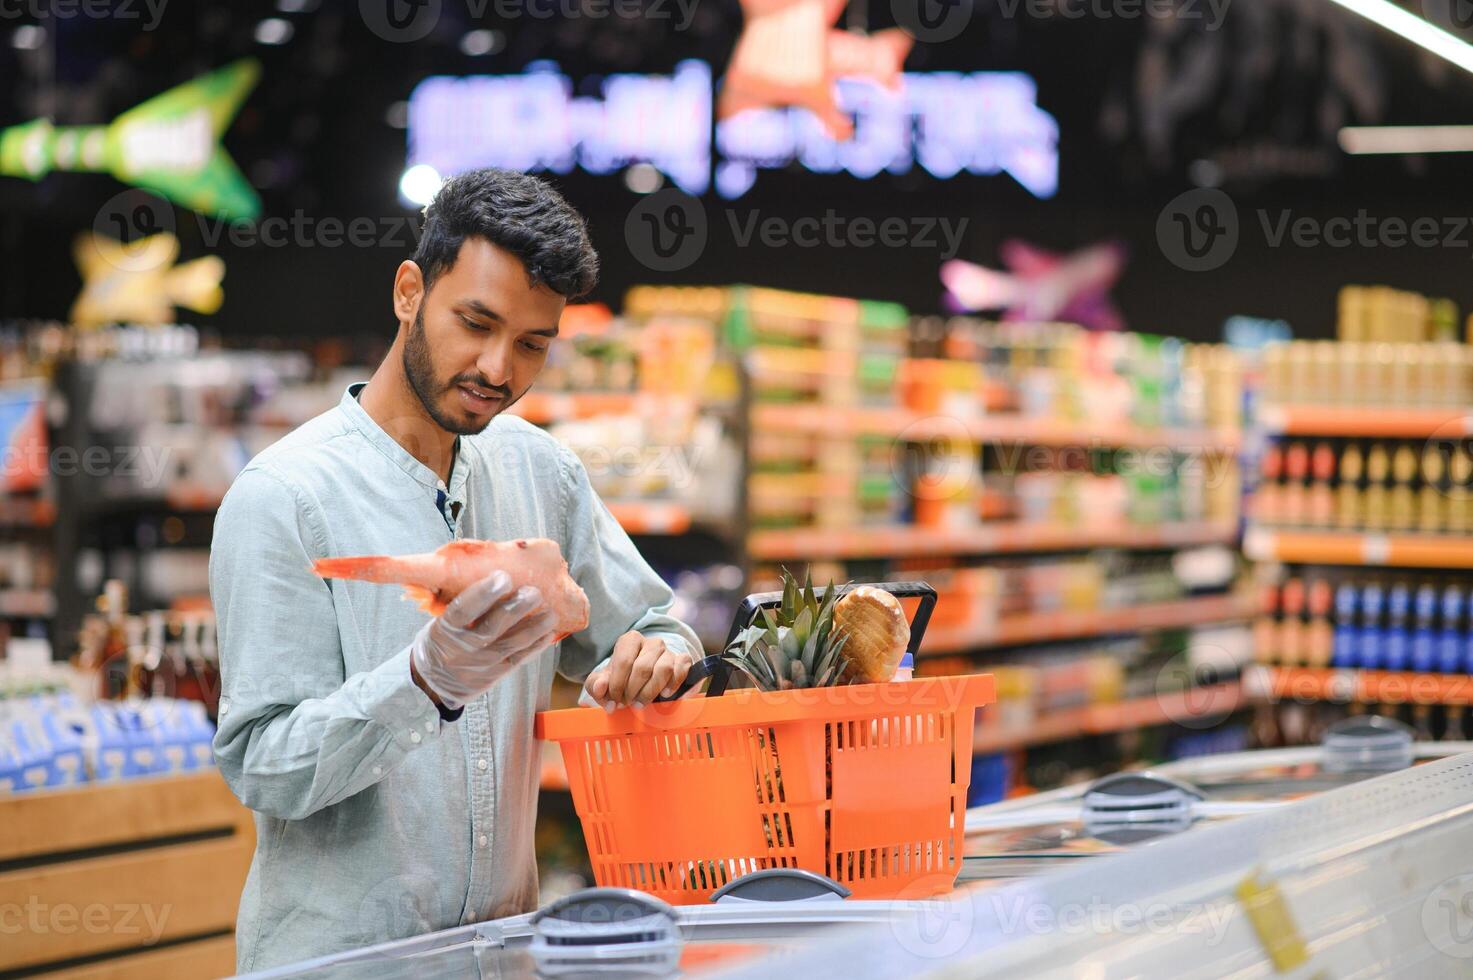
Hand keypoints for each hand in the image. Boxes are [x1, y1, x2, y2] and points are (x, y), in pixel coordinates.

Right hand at [409, 571, 556, 708]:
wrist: (435, 682)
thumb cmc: (441, 642)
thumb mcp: (438, 622)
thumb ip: (460, 604)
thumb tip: (492, 571)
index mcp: (444, 630)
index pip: (463, 610)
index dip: (483, 593)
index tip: (502, 576)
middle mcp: (463, 649)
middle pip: (492, 627)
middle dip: (516, 608)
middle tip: (534, 592)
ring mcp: (481, 664)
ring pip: (511, 644)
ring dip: (534, 627)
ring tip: (551, 612)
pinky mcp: (496, 674)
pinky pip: (520, 658)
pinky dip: (536, 645)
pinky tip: (549, 632)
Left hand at [584, 632, 692, 710]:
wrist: (646, 679)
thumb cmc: (623, 678)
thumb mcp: (605, 682)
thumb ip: (596, 684)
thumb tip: (601, 687)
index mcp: (630, 641)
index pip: (623, 661)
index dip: (617, 685)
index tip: (614, 701)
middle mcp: (651, 642)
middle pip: (642, 668)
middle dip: (633, 691)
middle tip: (628, 703)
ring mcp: (669, 651)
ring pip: (663, 670)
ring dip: (650, 692)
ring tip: (642, 702)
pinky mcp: (683, 660)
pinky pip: (681, 670)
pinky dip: (672, 685)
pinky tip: (664, 694)